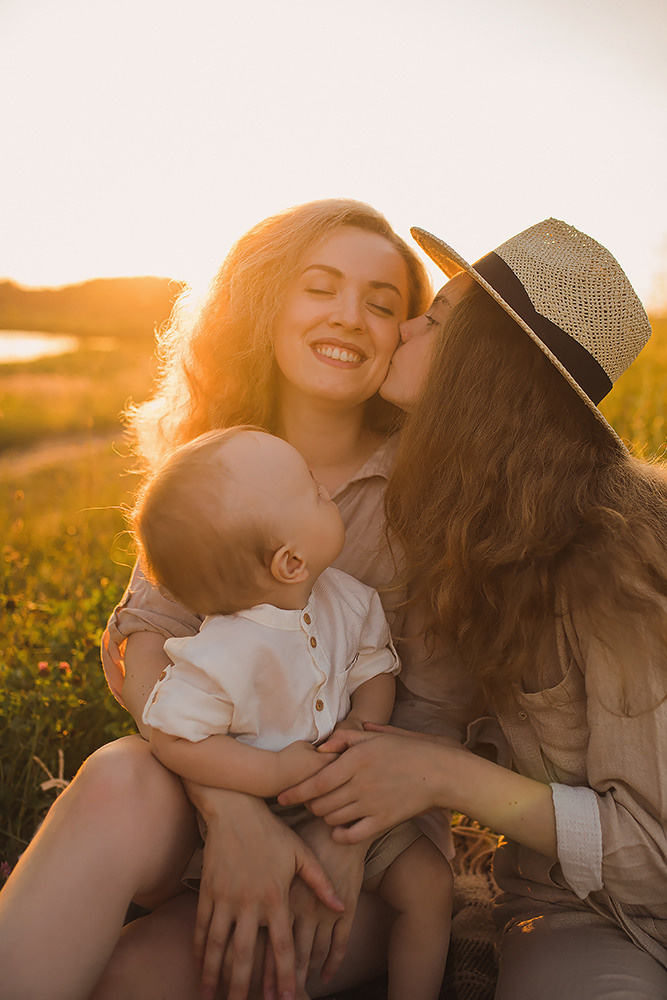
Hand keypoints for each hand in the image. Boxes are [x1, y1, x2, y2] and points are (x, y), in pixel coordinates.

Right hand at [183, 783, 342, 999]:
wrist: (235, 808)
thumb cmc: (273, 831)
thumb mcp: (302, 853)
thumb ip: (320, 883)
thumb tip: (339, 907)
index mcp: (276, 896)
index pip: (281, 946)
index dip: (283, 975)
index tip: (284, 999)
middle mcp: (249, 902)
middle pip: (245, 954)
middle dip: (243, 986)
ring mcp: (226, 897)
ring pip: (218, 945)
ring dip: (214, 975)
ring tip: (211, 999)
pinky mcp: (208, 891)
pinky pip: (202, 927)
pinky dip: (200, 950)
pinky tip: (199, 966)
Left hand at [265, 818, 368, 997]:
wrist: (331, 822)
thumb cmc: (294, 835)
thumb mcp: (272, 858)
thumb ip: (257, 883)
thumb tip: (233, 901)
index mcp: (276, 895)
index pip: (262, 940)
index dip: (255, 965)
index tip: (249, 987)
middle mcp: (298, 907)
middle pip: (283, 953)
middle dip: (273, 980)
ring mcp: (323, 910)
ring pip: (311, 954)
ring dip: (302, 976)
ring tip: (294, 994)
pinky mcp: (344, 908)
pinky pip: (339, 944)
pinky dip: (333, 963)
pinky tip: (325, 978)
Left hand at [279, 728, 461, 843]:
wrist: (440, 772)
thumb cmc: (408, 750)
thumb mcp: (376, 736)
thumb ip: (346, 738)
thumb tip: (321, 747)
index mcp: (356, 760)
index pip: (316, 781)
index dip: (295, 792)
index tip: (281, 797)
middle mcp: (360, 784)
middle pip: (320, 804)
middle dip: (309, 805)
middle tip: (308, 802)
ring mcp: (372, 805)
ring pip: (333, 819)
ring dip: (324, 817)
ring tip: (325, 810)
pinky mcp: (383, 822)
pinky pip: (351, 836)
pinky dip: (340, 835)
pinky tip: (339, 829)